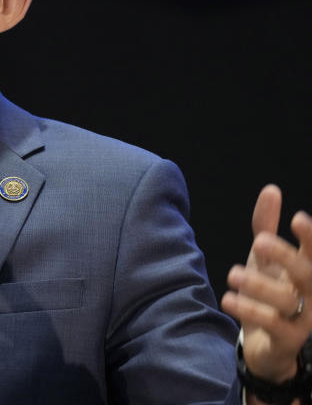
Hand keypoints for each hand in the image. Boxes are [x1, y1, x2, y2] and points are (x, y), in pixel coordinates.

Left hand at [221, 184, 311, 384]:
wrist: (267, 342)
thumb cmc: (269, 290)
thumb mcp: (264, 257)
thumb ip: (265, 225)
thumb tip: (271, 189)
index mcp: (305, 270)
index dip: (310, 237)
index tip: (297, 218)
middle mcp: (309, 293)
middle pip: (306, 273)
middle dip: (285, 255)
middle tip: (258, 241)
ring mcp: (303, 317)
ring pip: (287, 300)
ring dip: (259, 285)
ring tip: (233, 274)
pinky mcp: (288, 338)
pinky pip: (274, 325)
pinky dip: (251, 311)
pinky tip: (228, 299)